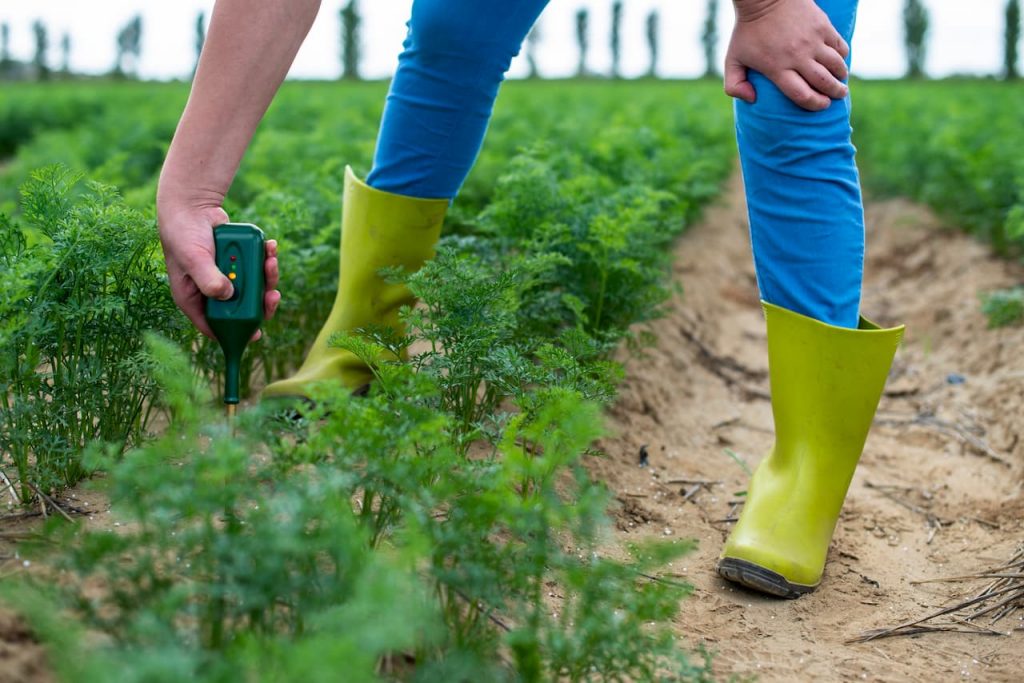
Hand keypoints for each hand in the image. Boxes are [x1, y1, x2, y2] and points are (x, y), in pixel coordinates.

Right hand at [157, 191, 280, 340]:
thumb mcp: (193, 258)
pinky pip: (257, 268)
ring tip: (271, 260)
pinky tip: (270, 247)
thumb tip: (229, 296)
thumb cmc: (184, 233)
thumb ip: (208, 279)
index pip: (213, 325)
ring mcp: (226, 278)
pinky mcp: (238, 263)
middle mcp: (211, 292)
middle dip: (260, 303)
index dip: (234, 333)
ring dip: (267, 277)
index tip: (256, 334)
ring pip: (253, 289)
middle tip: (273, 294)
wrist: (192, 205)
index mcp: (193, 299)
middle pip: (240, 310)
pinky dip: (266, 259)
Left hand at [725, 0, 850, 110]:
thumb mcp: (732, 59)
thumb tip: (752, 100)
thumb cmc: (747, 30)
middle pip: (823, 83)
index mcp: (777, 68)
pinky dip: (842, 56)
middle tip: (838, 95)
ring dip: (841, 76)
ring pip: (835, 65)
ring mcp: (812, 41)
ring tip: (841, 80)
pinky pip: (839, 46)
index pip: (802, 95)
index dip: (816, 104)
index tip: (822, 105)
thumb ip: (734, 85)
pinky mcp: (822, 26)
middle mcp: (797, 56)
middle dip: (835, 93)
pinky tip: (840, 60)